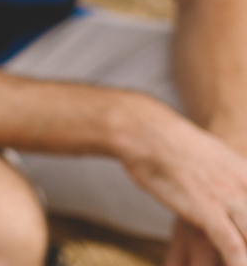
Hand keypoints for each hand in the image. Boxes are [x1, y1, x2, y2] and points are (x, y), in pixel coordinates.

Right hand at [120, 101, 246, 265]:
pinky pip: (230, 245)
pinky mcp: (206, 209)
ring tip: (244, 263)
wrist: (147, 131)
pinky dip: (237, 260)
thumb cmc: (171, 140)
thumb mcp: (213, 153)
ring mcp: (228, 198)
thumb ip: (230, 173)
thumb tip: (228, 188)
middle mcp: (244, 186)